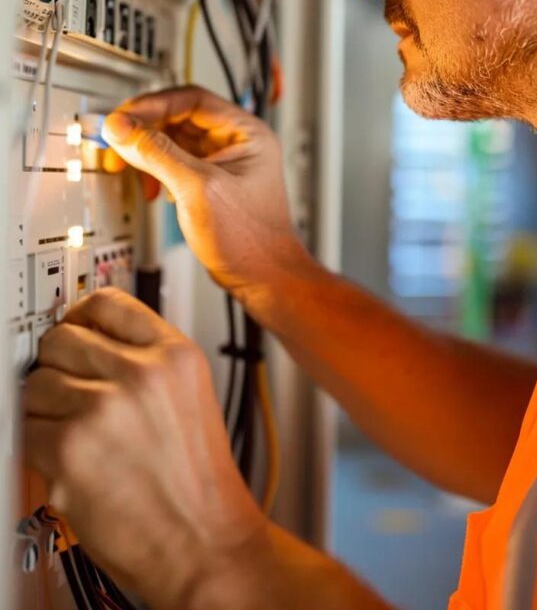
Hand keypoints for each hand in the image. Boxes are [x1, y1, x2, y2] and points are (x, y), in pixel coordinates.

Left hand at [23, 289, 265, 609]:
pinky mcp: (68, 450)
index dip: (80, 317)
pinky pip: (26, 428)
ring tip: (75, 434)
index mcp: (174, 355)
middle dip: (57, 366)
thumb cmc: (196, 480)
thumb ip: (145, 358)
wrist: (201, 542)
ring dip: (44, 409)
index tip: (72, 329)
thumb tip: (90, 340)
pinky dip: (37, 447)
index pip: (106, 303)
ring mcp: (102, 410)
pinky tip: (70, 462)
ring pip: (35, 383)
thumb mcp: (190, 394)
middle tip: (70, 393)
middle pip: (62, 338)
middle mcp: (140, 374)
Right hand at [102, 86, 301, 301]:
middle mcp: (235, 141)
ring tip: (126, 165)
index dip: (152, 106)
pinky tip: (151, 188)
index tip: (121, 120)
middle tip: (115, 141)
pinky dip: (155, 170)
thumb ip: (158, 154)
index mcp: (245, 131)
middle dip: (143, 129)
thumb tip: (123, 128)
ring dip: (146, 150)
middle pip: (178, 117)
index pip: (191, 100)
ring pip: (173, 139)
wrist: (262, 278)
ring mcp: (222, 162)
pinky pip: (174, 162)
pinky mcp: (209, 182)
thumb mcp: (197, 189)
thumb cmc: (249, 239)